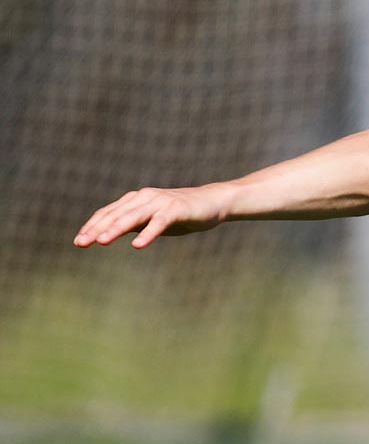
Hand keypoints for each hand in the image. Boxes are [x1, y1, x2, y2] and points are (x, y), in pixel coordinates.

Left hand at [73, 185, 232, 248]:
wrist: (214, 202)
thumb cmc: (183, 213)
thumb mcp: (153, 219)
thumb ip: (135, 223)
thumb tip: (112, 232)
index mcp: (136, 200)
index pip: (108, 213)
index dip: (92, 226)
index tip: (78, 241)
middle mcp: (144, 197)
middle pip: (115, 214)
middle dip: (96, 229)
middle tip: (80, 243)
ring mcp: (160, 202)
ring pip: (133, 217)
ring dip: (115, 229)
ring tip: (100, 242)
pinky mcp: (176, 209)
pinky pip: (159, 223)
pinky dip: (148, 234)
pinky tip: (137, 245)